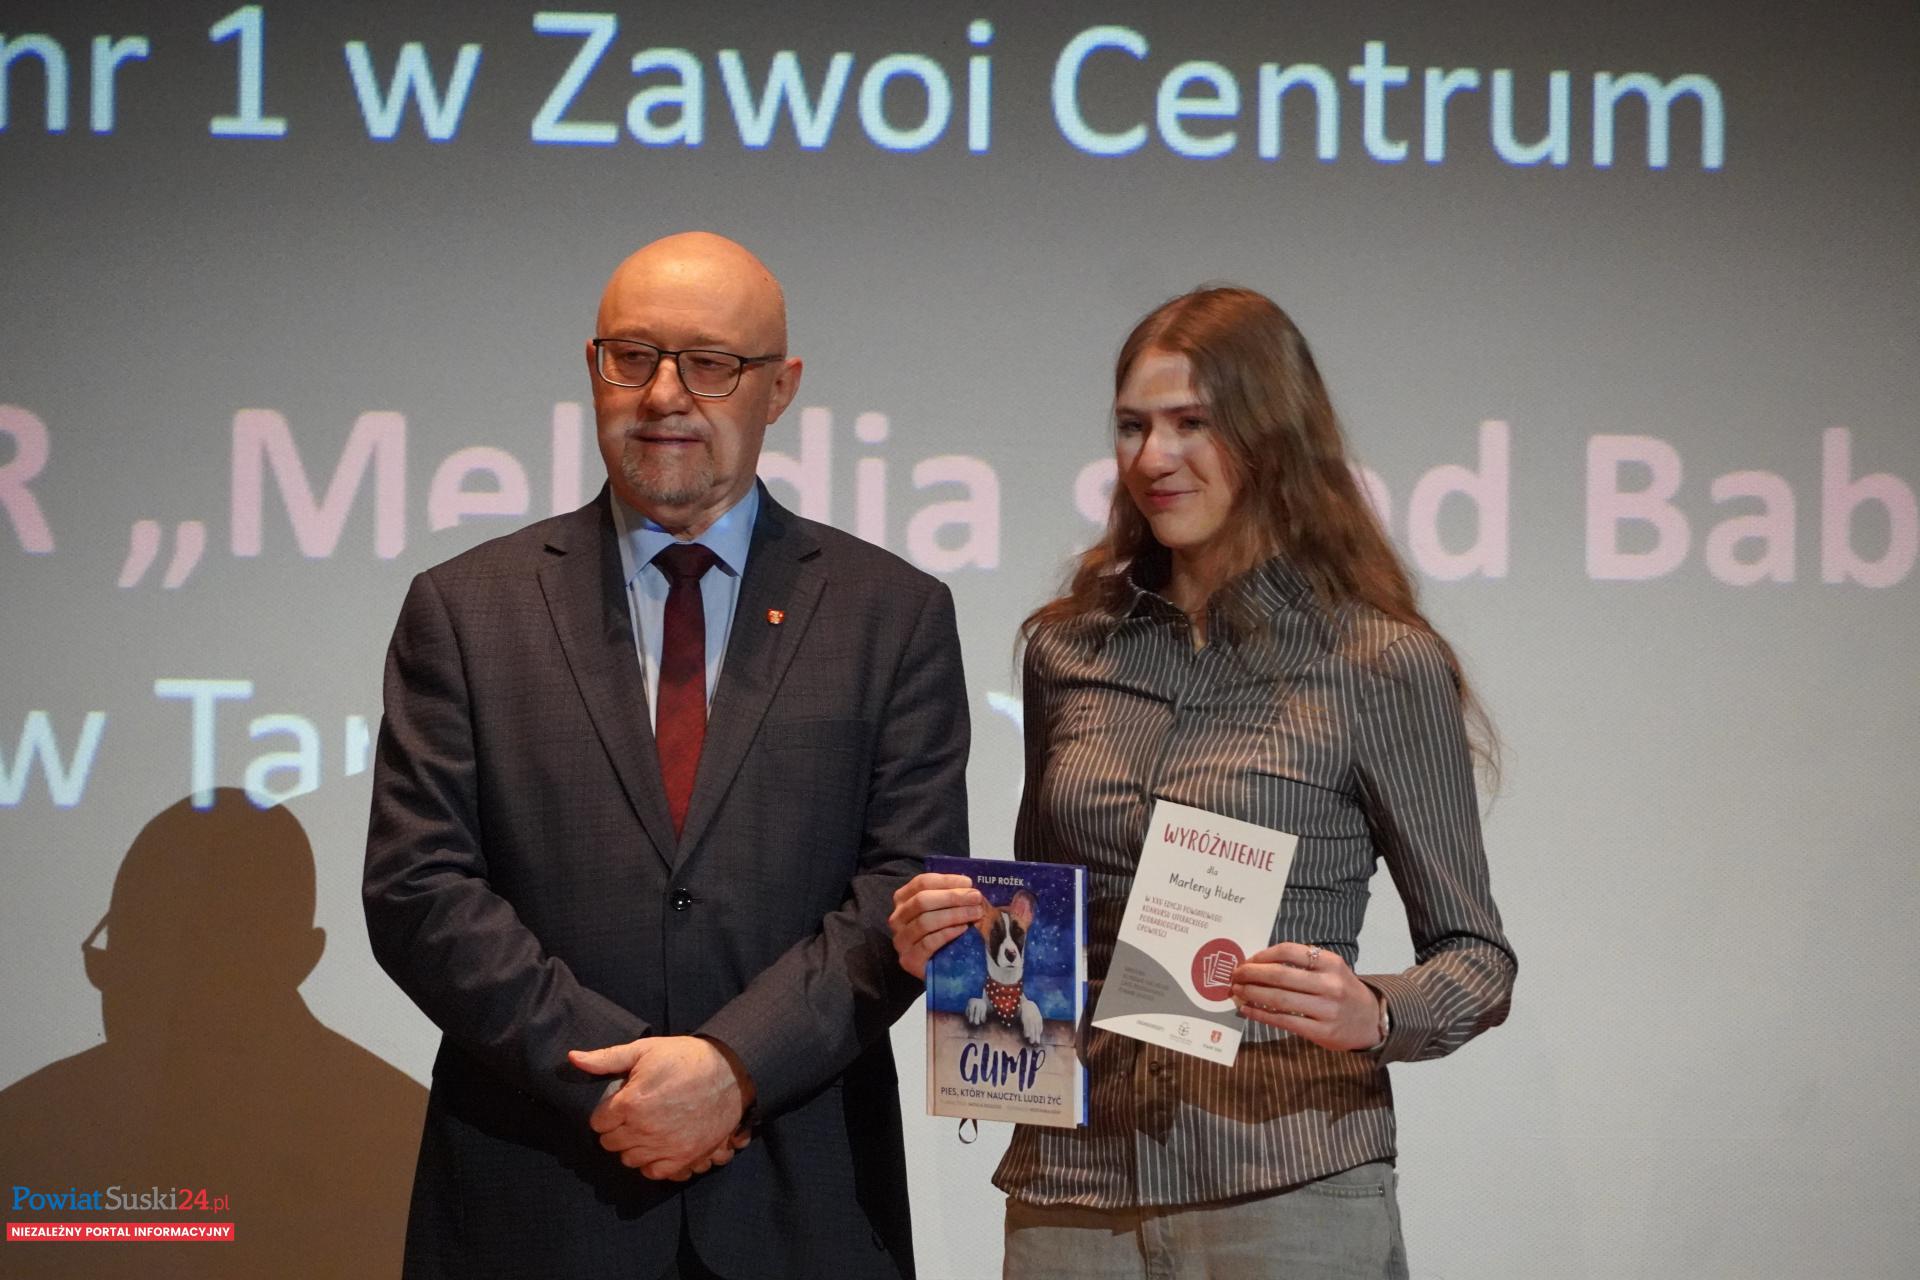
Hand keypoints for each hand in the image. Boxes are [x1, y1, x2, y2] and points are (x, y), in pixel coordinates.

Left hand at [567, 1036, 749, 1179]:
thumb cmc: (686, 1058)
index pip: (598, 1123)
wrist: (730, 1073)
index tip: (621, 1103)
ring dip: (633, 1146)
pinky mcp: (683, 1158)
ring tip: (646, 1128)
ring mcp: (664, 1147)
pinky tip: (659, 1144)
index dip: (607, 1112)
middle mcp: (643, 1130)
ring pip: (629, 1159)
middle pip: (611, 1143)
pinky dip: (652, 1162)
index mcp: (630, 1103)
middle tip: (634, 1115)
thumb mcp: (645, 1050)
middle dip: (617, 1129)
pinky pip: (653, 1173)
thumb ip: (606, 1058)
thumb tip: (572, 1058)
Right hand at [887, 872, 983, 978]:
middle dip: (952, 897)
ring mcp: (901, 940)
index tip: (968, 883)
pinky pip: (928, 943)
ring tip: (975, 913)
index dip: (946, 881)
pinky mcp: (909, 960)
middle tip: (976, 898)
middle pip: (922, 901)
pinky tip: (963, 929)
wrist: (944, 968)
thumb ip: (953, 895)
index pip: (921, 883)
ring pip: (925, 921)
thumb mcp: (947, 909)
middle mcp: (897, 918)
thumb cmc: (947, 932)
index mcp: (903, 899)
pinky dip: (948, 933)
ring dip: (954, 914)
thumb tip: (969, 886)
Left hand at [1231, 942, 1383, 1052]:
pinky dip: (1261, 1015)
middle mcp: (1330, 984)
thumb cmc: (1343, 990)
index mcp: (1330, 963)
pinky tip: (1248, 1010)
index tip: (1248, 960)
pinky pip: (1284, 1021)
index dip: (1263, 955)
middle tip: (1235, 975)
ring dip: (1252, 994)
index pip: (1288, 951)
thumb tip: (1258, 963)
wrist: (1371, 1021)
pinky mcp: (1321, 1032)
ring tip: (1237, 992)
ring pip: (1279, 999)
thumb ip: (1302, 964)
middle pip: (1280, 975)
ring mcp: (1326, 1009)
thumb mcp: (1331, 969)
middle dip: (1251, 974)